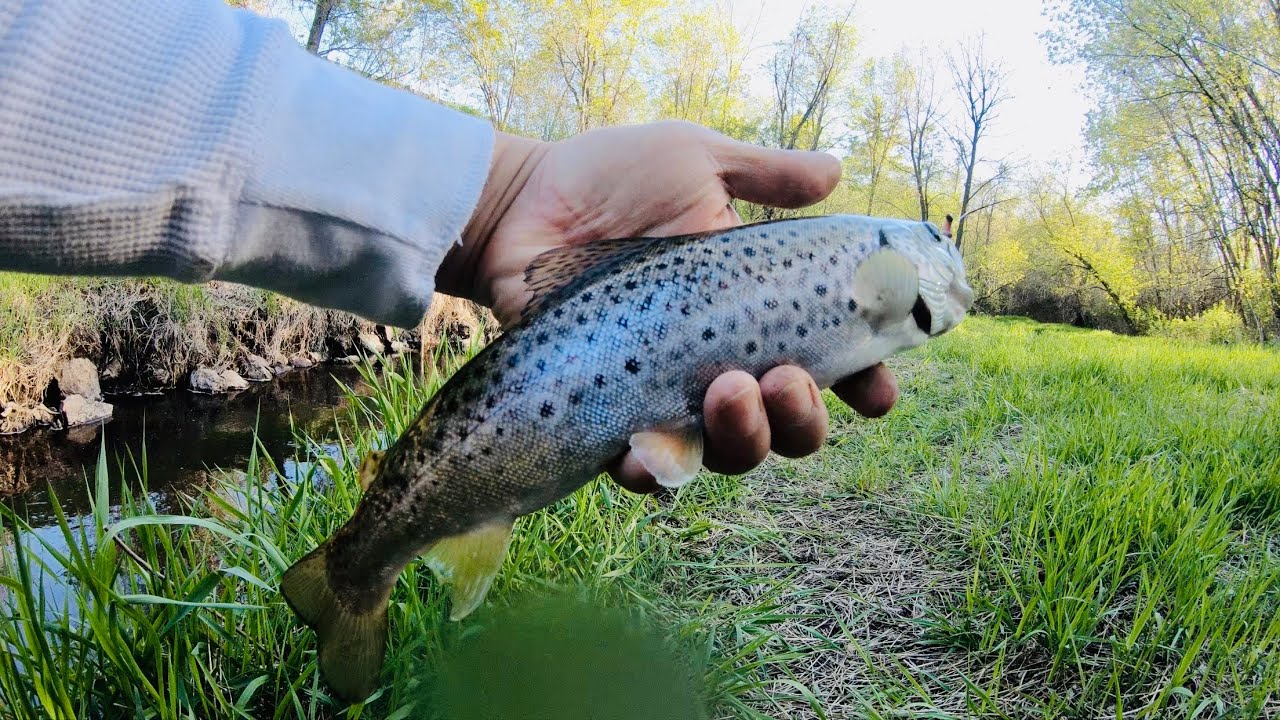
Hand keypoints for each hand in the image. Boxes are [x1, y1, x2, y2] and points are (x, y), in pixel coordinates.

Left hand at [439, 121, 898, 492]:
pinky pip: (643, 464)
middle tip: (786, 379)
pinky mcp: (608, 413)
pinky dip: (656, 469)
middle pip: (786, 425)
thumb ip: (764, 174)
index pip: (828, 362)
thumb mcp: (695, 162)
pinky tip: (655, 450)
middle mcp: (719, 362)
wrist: (521, 200)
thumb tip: (837, 170)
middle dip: (803, 417)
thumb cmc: (609, 178)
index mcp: (752, 311)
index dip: (863, 385)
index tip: (878, 390)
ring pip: (726, 452)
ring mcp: (665, 393)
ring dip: (745, 438)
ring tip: (730, 390)